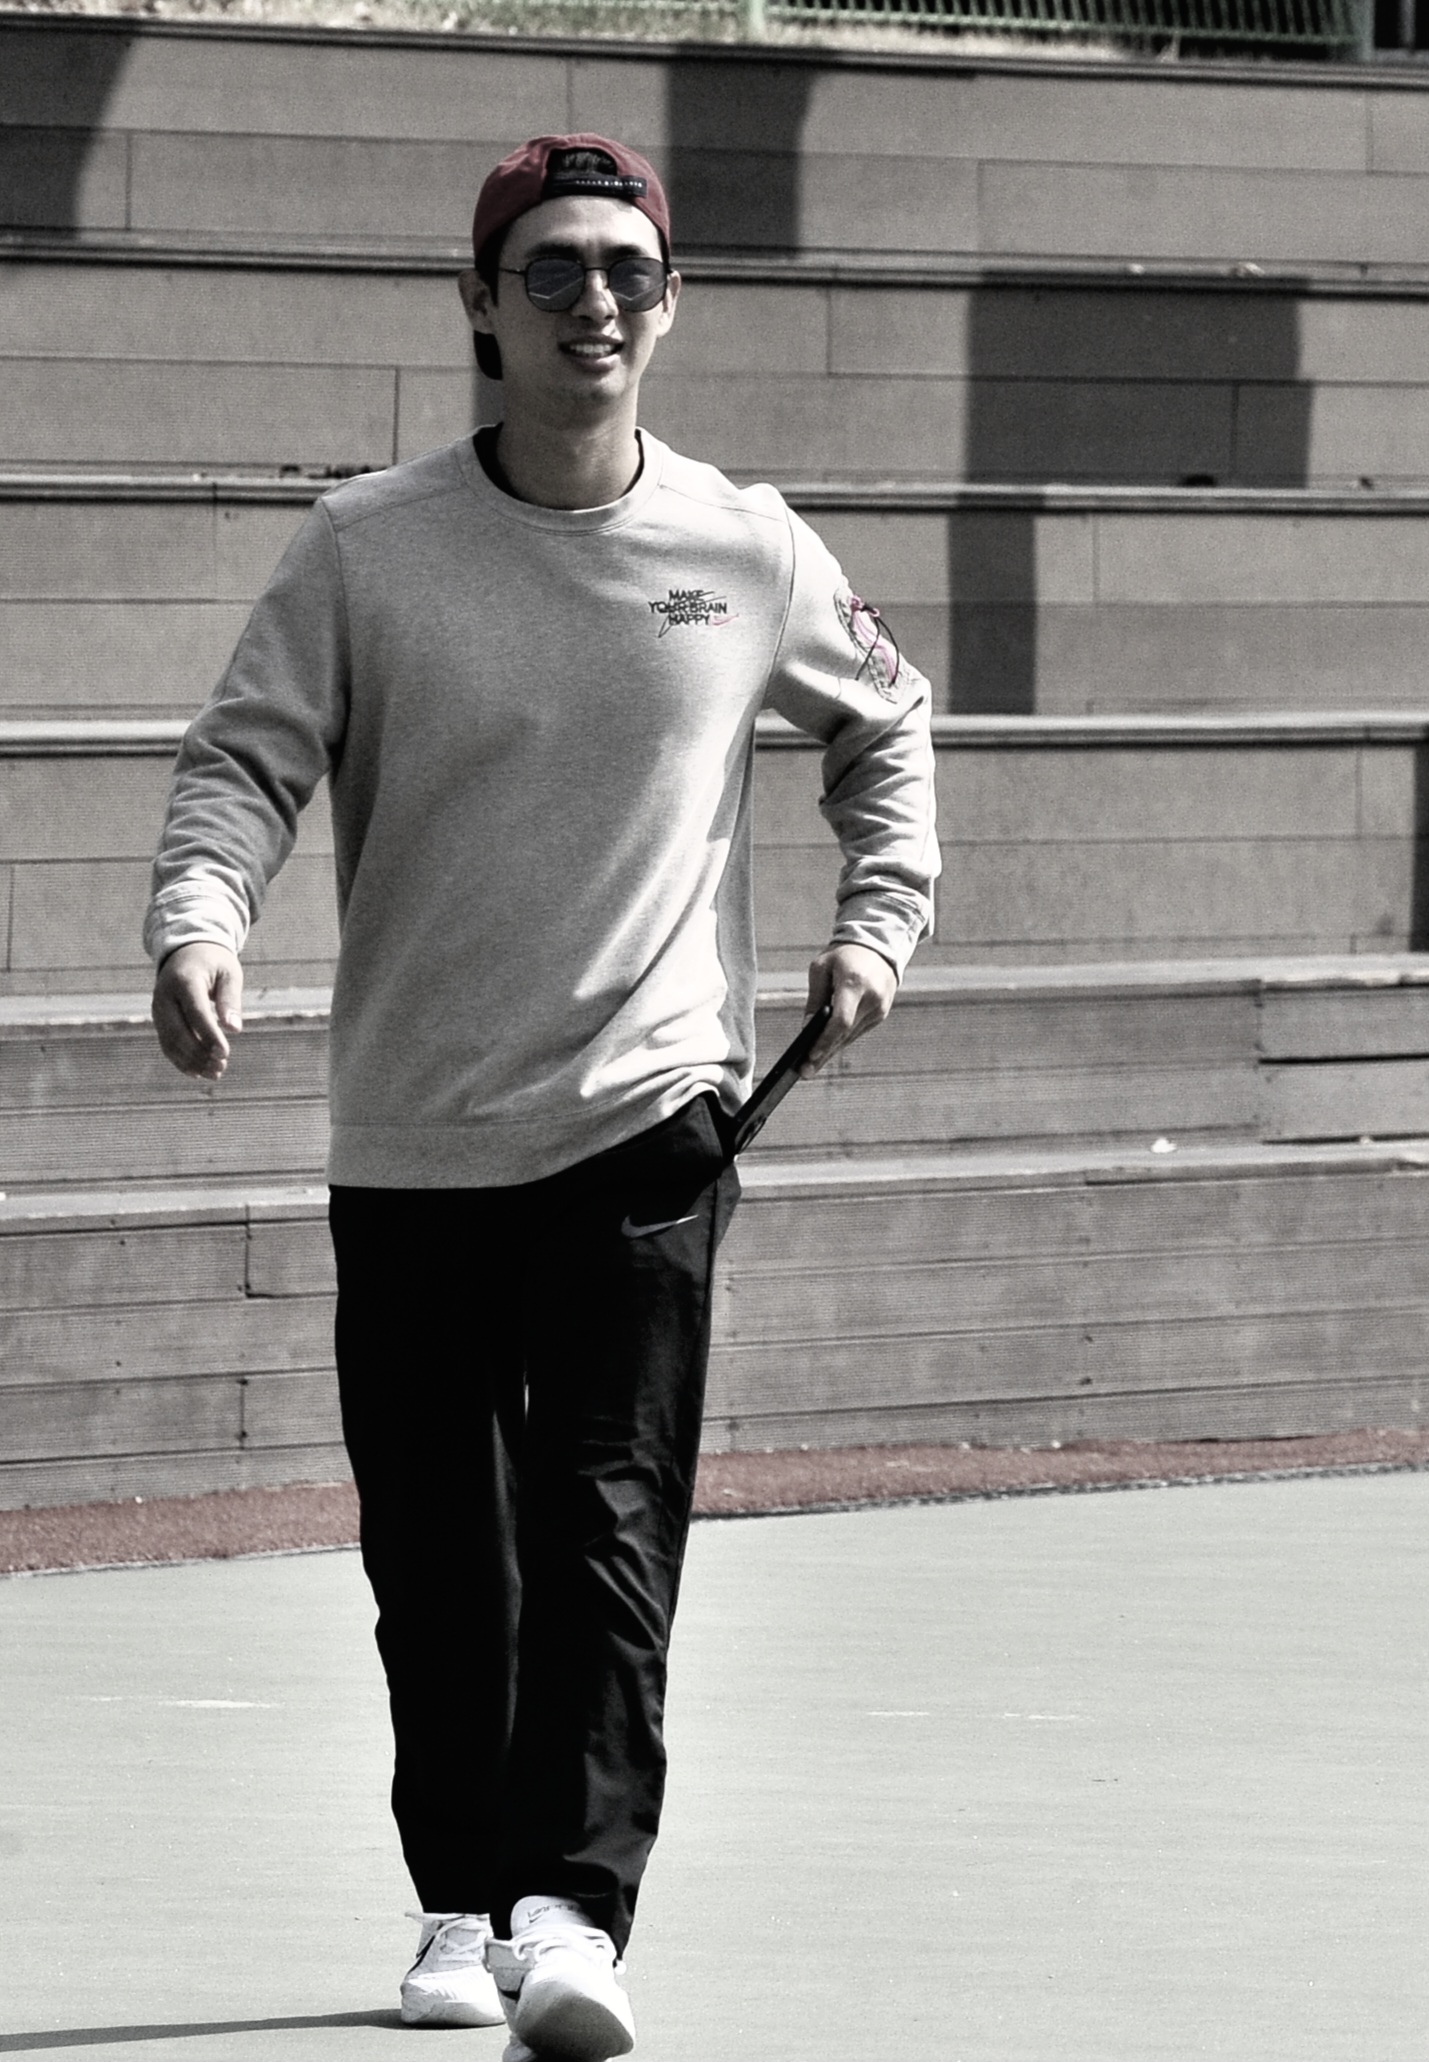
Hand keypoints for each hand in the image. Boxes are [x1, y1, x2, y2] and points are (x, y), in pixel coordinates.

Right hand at [152, 942, 243, 1081]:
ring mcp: (158, 1008)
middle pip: (178, 1031)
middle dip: (199, 1053)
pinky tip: (197, 1072)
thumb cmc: (214, 962)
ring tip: (215, 1073)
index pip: (196, 1013)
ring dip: (191, 1061)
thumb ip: (231, 1000)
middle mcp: (165, 995)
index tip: (225, 1053)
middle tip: (221, 1067)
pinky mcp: (158, 1019)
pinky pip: (166, 1043)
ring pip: (169, 1041)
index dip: (209, 1035)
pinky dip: (179, 1060)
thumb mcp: (229, 973)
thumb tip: (234, 1029)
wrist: (187, 952)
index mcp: (184, 980)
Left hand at [800, 942, 896, 1074]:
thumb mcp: (821, 968)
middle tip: (804, 1072)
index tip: (809, 1055)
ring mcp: (880, 1007)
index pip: (841, 1020)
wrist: (877, 946)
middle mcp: (872, 998)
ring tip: (811, 1066)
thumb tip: (806, 1029)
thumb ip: (815, 999)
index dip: (825, 1040)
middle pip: (845, 1034)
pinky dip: (842, 1039)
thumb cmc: (843, 955)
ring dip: (832, 1051)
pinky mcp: (881, 1013)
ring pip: (851, 1036)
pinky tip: (827, 1051)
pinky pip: (858, 1030)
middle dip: (824, 1053)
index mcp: (855, 983)